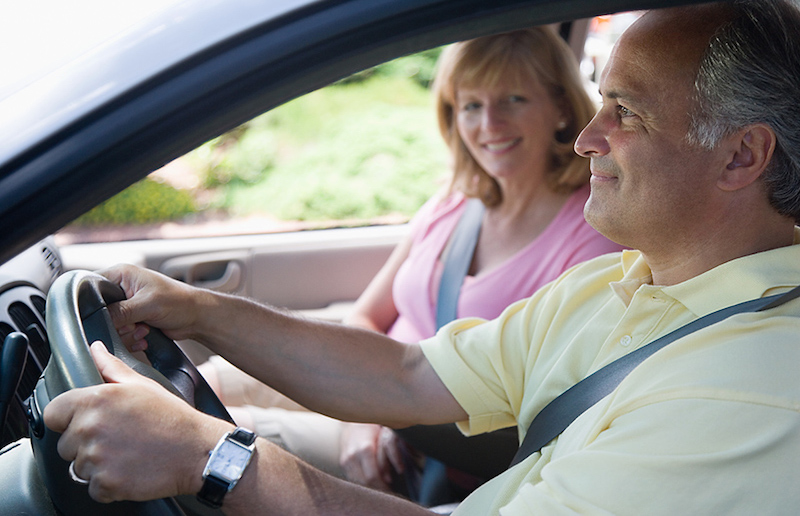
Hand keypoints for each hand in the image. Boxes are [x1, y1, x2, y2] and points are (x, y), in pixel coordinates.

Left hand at [43, 341, 230, 502]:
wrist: (196, 450)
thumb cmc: (172, 418)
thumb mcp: (143, 385)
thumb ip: (112, 368)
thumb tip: (96, 349)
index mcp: (95, 400)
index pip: (52, 413)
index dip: (66, 418)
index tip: (84, 422)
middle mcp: (90, 428)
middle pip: (65, 444)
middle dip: (85, 444)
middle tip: (117, 439)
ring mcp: (96, 458)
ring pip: (78, 467)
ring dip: (98, 465)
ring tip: (127, 454)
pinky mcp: (105, 484)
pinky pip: (94, 488)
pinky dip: (109, 485)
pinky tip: (129, 470)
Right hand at [99, 264, 207, 350]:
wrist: (198, 317)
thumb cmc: (179, 302)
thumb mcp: (147, 304)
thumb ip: (120, 312)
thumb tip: (98, 320)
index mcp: (121, 274)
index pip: (91, 287)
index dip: (92, 305)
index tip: (102, 318)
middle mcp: (121, 289)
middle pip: (99, 311)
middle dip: (115, 324)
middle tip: (132, 326)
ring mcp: (126, 306)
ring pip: (109, 326)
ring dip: (125, 334)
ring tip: (143, 330)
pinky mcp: (132, 321)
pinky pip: (120, 335)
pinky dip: (130, 340)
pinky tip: (145, 337)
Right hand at [338, 422, 403, 490]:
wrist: (356, 418)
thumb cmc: (375, 425)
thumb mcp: (386, 435)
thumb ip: (390, 454)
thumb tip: (392, 476)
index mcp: (365, 449)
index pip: (373, 477)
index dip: (383, 488)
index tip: (393, 493)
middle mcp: (352, 455)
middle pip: (364, 483)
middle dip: (377, 491)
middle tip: (389, 496)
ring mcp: (345, 459)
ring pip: (357, 483)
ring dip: (369, 490)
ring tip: (381, 493)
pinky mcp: (342, 462)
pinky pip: (351, 479)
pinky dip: (362, 485)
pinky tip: (371, 487)